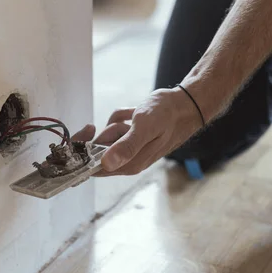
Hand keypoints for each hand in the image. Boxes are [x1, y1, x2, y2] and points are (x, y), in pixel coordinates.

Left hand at [72, 88, 202, 175]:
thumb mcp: (145, 127)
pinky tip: (136, 115)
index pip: (92, 167)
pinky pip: (117, 128)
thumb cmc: (168, 115)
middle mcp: (128, 162)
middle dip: (109, 132)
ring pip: (108, 137)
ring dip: (118, 123)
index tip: (89, 130)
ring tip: (136, 118)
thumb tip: (106, 164)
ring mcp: (130, 151)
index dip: (84, 150)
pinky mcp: (132, 140)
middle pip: (98, 150)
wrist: (187, 105)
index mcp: (129, 165)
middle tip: (127, 124)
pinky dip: (123, 118)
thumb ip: (126, 146)